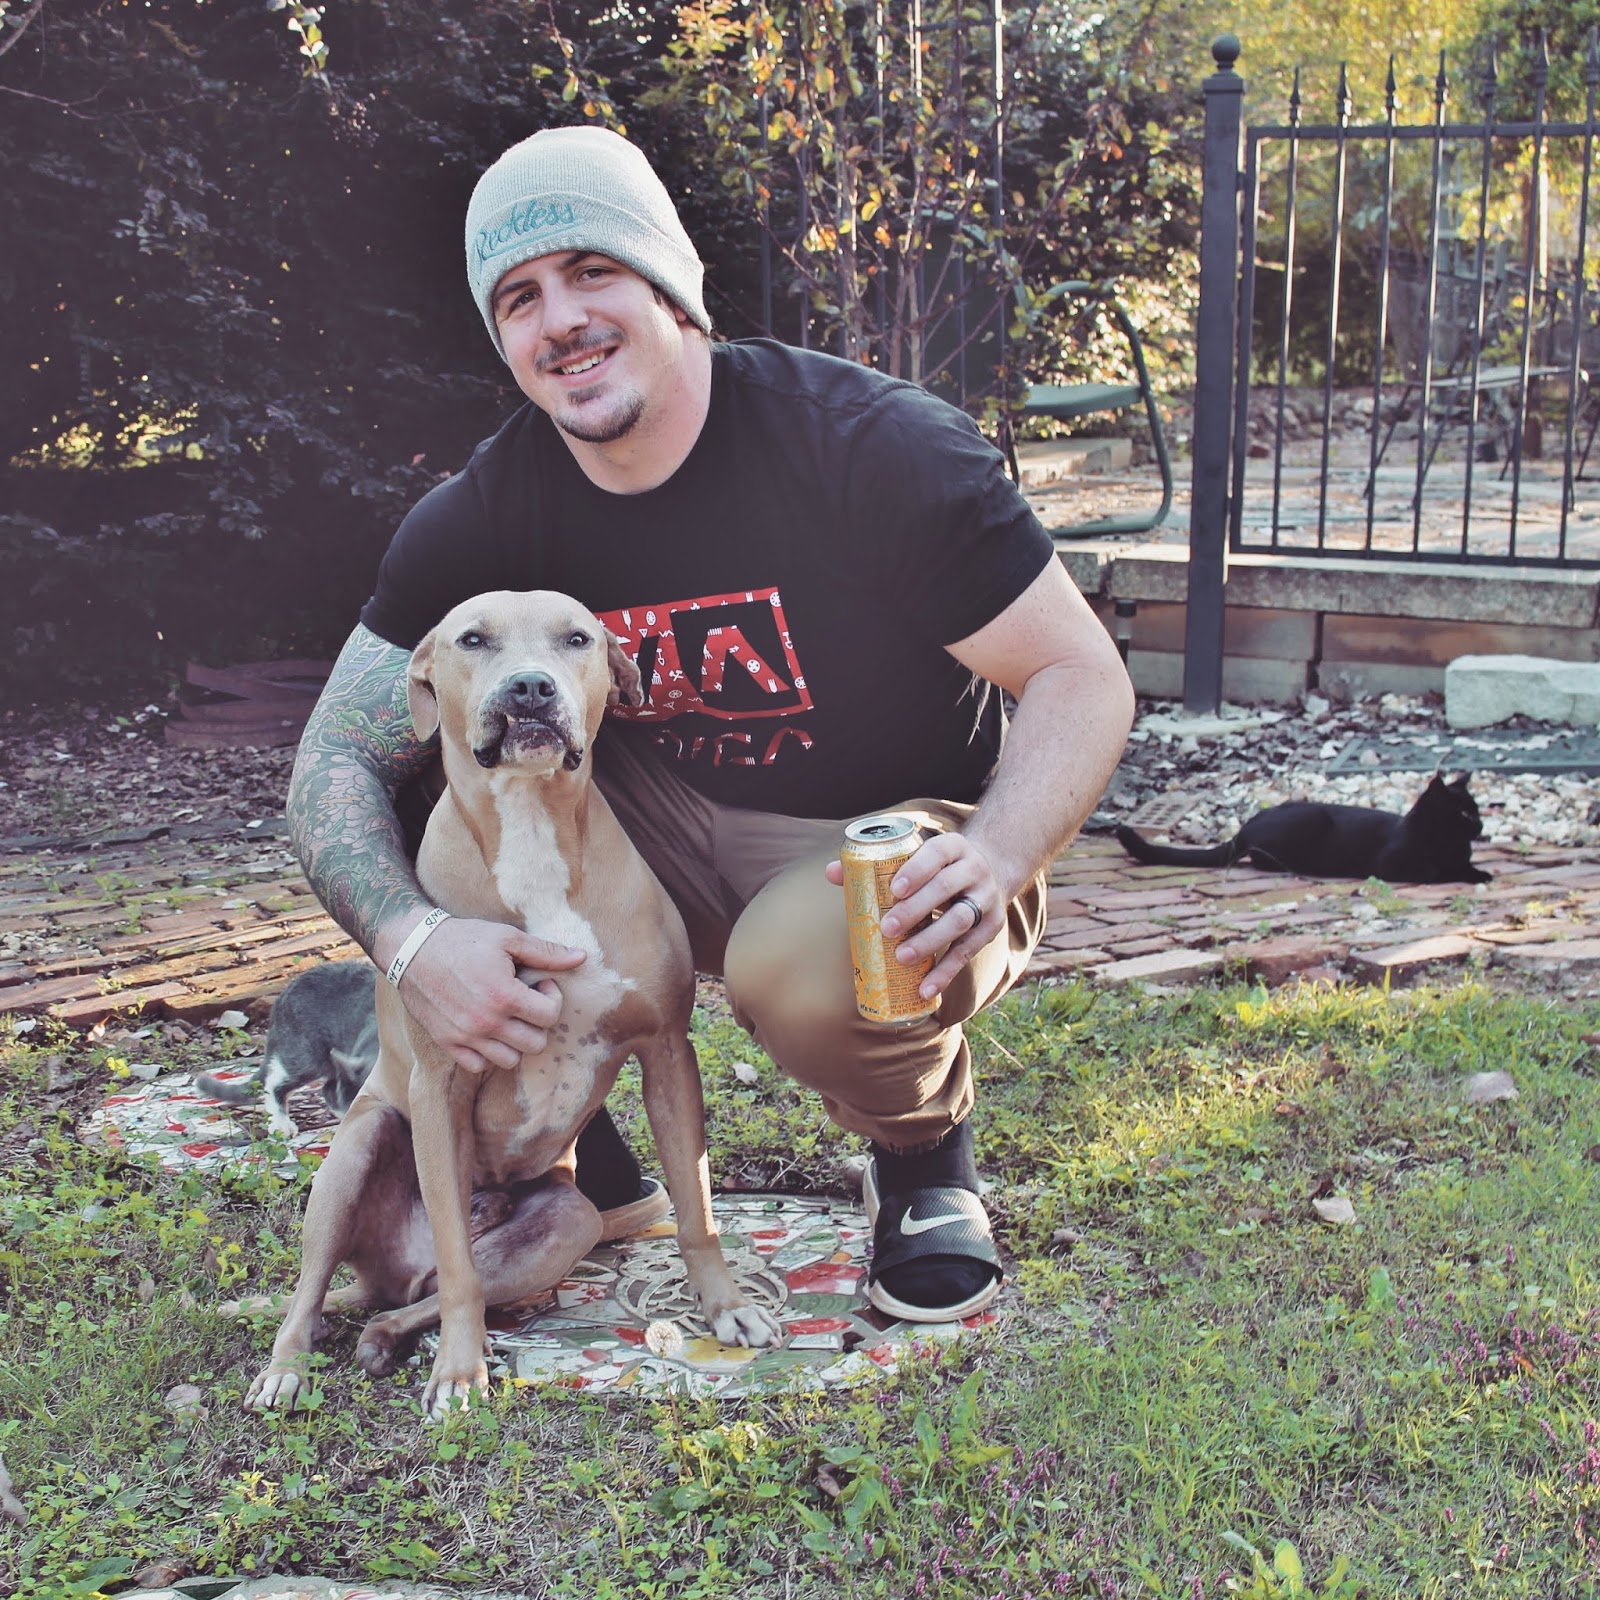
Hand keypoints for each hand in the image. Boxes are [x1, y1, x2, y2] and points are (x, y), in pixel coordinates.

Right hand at [387, 915, 585, 1072]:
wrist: (413, 948)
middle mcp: (486, 1022)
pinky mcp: (447, 1043)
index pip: (550, 1017)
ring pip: (510, 1061)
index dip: (552, 999)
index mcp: (504, 995)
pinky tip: (486, 1029)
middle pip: (535, 1044)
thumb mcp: (507, 938)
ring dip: (515, 1042)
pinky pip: (479, 1066)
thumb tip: (581, 957)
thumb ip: (546, 952)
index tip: (540, 985)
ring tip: (507, 1018)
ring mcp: (466, 1036)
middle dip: (537, 1023)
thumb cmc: (463, 939)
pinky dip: (488, 1054)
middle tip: (525, 1003)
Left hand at [825, 831, 1002, 999]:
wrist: (993, 869)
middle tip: (887, 928)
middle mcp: (974, 869)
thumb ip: (876, 864)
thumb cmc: (939, 866)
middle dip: (916, 909)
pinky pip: (967, 951)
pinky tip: (926, 988)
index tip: (894, 889)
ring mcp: (986, 899)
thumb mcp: (919, 855)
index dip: (916, 871)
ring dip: (930, 940)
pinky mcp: (990, 928)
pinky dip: (946, 972)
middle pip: (946, 888)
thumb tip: (831, 872)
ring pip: (960, 920)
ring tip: (902, 956)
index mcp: (953, 847)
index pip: (936, 854)